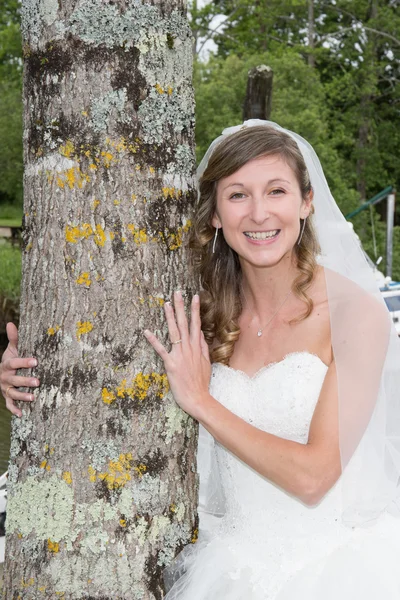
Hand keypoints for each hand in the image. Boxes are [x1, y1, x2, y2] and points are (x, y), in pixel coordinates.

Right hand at [0, 322, 38, 416]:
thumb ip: (14, 338)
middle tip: (38, 381)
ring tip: (33, 398)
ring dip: (22, 396)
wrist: (3, 372)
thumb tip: (11, 323)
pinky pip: (9, 404)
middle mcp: (5, 377)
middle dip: (25, 381)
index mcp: (6, 364)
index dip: (24, 362)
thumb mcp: (13, 348)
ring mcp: (5, 388)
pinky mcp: (7, 397)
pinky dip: (14, 410)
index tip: (36, 361)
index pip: (14, 363)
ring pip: (12, 393)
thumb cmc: (12, 359)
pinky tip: (21, 414)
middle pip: (14, 380)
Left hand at [144, 291, 211, 419]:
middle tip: (177, 293)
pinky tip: (146, 331)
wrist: (198, 398)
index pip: (196, 324)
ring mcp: (179, 355)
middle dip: (181, 307)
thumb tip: (200, 333)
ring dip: (170, 317)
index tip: (195, 297)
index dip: (195, 310)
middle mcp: (189, 348)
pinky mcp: (171, 364)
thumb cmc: (201, 383)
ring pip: (174, 332)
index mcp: (197, 347)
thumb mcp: (206, 362)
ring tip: (166, 304)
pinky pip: (161, 350)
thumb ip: (203, 347)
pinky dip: (154, 340)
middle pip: (184, 323)